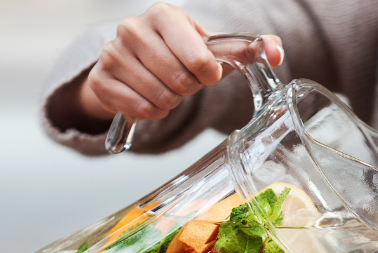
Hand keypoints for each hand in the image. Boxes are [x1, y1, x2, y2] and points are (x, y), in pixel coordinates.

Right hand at [77, 2, 283, 121]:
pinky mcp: (101, 80)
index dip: (208, 74)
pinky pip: (139, 110)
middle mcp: (133, 28)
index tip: (206, 73)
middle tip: (183, 83)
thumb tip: (276, 51)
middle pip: (180, 81)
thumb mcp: (210, 48)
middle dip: (188, 90)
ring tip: (167, 90)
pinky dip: (152, 113)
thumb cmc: (179, 54)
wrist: (136, 64)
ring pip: (160, 98)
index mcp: (164, 15)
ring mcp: (112, 53)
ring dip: (171, 103)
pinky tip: (150, 100)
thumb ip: (246, 49)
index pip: (199, 57)